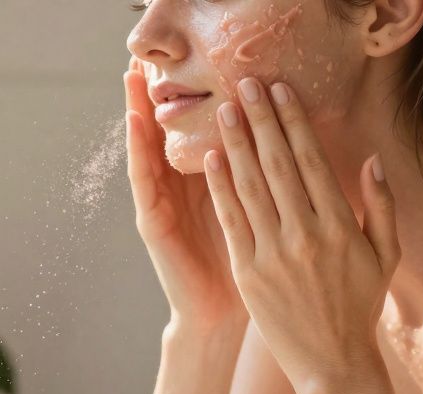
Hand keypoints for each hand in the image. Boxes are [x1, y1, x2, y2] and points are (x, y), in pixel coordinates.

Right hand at [124, 57, 245, 329]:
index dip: (196, 94)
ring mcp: (164, 203)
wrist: (223, 313)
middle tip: (153, 52)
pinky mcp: (155, 223)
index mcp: (208, 181)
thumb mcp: (260, 215)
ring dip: (139, 111)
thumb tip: (288, 139)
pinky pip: (145, 181)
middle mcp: (181, 187)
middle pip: (167, 130)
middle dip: (161, 92)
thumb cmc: (250, 268)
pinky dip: (139, 151)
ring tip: (134, 76)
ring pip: (149, 147)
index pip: (199, 128)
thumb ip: (265, 178)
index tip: (198, 57)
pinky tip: (135, 123)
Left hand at [202, 77, 398, 388]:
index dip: (294, 122)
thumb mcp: (385, 256)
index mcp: (340, 226)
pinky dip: (220, 187)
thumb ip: (381, 207)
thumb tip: (371, 161)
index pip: (311, 161)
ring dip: (236, 143)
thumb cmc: (359, 307)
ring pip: (251, 186)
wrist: (331, 363)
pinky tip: (210, 159)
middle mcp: (305, 235)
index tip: (281, 92)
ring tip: (224, 111)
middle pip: (278, 164)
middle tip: (246, 85)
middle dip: (261, 120)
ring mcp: (273, 254)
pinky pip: (231, 221)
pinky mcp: (247, 273)